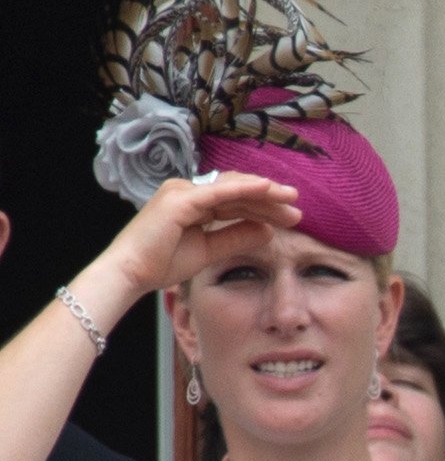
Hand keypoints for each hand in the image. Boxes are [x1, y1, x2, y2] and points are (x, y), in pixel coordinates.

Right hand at [83, 174, 302, 312]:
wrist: (130, 273)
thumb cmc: (162, 263)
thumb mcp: (209, 250)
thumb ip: (236, 237)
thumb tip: (268, 230)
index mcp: (193, 202)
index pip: (235, 199)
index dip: (264, 205)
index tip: (290, 216)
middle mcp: (187, 191)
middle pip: (237, 190)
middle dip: (269, 199)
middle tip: (298, 208)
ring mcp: (182, 192)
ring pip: (232, 188)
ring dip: (264, 193)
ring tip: (291, 200)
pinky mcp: (180, 199)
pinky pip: (218, 191)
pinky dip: (244, 188)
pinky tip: (268, 189)